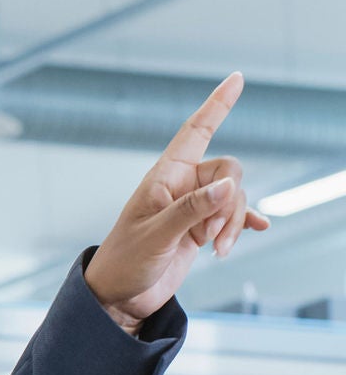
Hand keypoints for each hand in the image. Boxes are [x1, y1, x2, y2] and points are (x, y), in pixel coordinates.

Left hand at [84, 72, 268, 333]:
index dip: (216, 105)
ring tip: (217, 250)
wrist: (119, 296)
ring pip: (234, 197)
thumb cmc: (125, 262)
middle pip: (228, 171)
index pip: (195, 132)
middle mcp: (180, 186)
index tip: (236, 78)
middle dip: (231, 202)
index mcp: (164, 177)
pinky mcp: (200, 228)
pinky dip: (243, 224)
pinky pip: (234, 215)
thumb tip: (229, 187)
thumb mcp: (157, 236)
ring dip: (232, 223)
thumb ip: (192, 211)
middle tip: (212, 236)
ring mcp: (192, 207)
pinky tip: (256, 230)